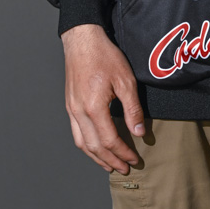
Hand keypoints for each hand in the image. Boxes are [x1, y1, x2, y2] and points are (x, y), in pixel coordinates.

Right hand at [61, 24, 145, 173]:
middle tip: (124, 168)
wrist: (82, 40)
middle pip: (94, 147)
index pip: (110, 140)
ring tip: (109, 164)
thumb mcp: (126, 80)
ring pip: (82, 144)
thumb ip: (133, 109)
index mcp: (94, 107)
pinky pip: (76, 133)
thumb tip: (139, 132)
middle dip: (111, 161)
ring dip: (96, 158)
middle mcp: (79, 112)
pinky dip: (86, 146)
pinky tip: (95, 147)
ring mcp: (72, 110)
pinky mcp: (69, 105)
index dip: (123, 153)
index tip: (135, 159)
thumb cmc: (104, 56)